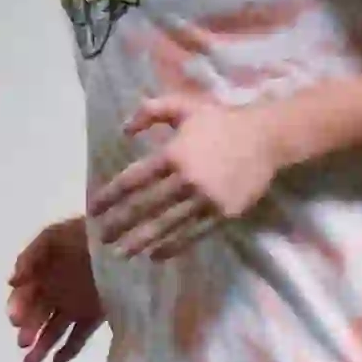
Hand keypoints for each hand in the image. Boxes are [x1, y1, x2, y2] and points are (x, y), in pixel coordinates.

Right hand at [5, 216, 98, 361]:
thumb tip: (11, 281)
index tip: (15, 320)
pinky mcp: (95, 315)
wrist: (126, 236)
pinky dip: (68, 349)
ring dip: (41, 345)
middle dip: (28, 330)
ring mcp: (76, 305)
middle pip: (37, 316)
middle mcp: (57, 291)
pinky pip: (79, 336)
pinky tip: (57, 360)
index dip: (18, 307)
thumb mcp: (54, 237)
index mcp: (43, 272)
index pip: (26, 295)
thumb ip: (30, 257)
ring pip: (54, 330)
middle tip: (22, 343)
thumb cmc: (87, 234)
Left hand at [83, 92, 284, 259]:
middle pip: (146, 207)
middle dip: (121, 224)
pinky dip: (172, 246)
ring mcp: (205, 200)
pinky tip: (156, 255)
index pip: (133, 180)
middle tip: (102, 237)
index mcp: (173, 154)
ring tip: (122, 253)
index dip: (111, 195)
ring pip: (167, 225)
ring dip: (141, 241)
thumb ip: (151, 111)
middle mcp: (186, 180)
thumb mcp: (184, 106)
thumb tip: (124, 130)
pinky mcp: (222, 214)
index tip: (94, 209)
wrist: (266, 137)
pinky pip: (192, 234)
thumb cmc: (222, 121)